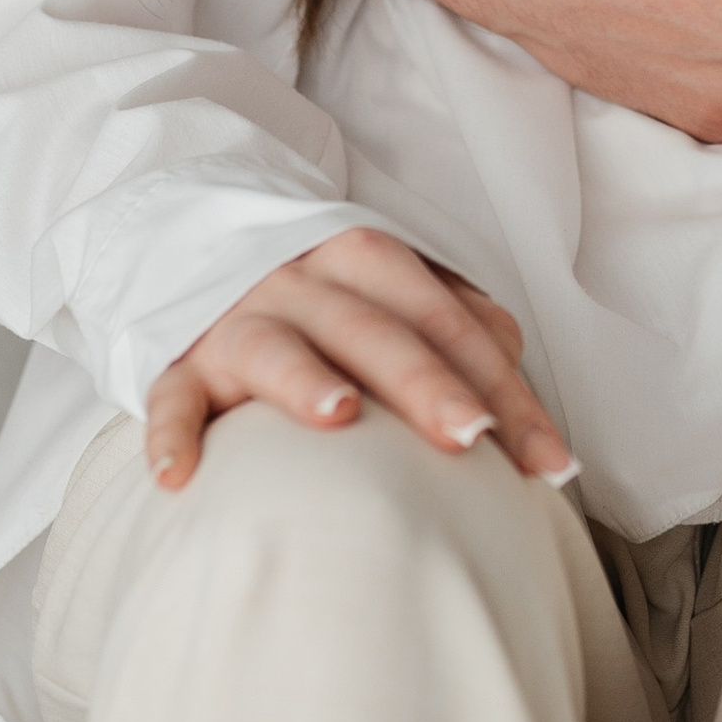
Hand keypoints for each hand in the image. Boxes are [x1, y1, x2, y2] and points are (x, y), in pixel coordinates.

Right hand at [144, 226, 572, 491]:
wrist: (200, 245)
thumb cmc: (325, 296)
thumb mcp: (391, 289)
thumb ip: (456, 319)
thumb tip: (512, 360)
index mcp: (371, 261)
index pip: (452, 327)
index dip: (504, 390)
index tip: (550, 462)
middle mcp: (307, 281)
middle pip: (378, 331)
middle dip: (428, 383)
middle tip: (472, 435)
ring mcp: (240, 319)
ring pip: (277, 346)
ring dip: (306, 379)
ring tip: (340, 415)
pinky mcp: (181, 361)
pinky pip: (173, 396)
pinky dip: (171, 433)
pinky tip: (180, 476)